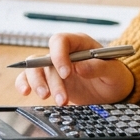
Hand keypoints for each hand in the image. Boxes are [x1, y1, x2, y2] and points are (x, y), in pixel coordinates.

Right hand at [13, 32, 135, 105]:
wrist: (113, 92)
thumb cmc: (115, 77)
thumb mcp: (114, 72)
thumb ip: (99, 67)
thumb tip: (79, 67)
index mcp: (80, 43)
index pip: (61, 41)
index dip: (59, 55)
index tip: (67, 73)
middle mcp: (64, 53)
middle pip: (46, 58)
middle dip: (51, 79)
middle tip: (62, 98)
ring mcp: (55, 66)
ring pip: (35, 68)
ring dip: (38, 84)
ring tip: (48, 98)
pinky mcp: (49, 80)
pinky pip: (29, 78)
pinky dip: (24, 84)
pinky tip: (26, 92)